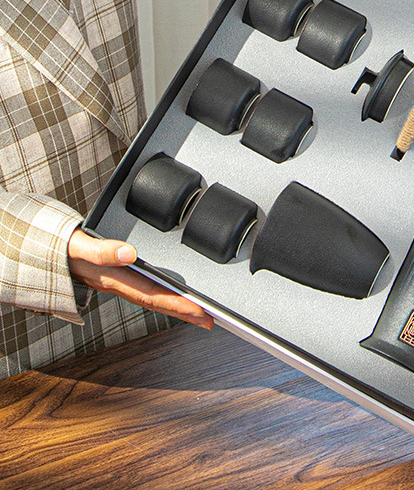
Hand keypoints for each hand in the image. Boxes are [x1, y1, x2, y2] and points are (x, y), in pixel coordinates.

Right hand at [67, 229, 213, 329]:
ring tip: (202, 312)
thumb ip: (103, 250)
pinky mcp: (123, 276)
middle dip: (186, 312)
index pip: (153, 296)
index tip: (201, 310)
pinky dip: (167, 295)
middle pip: (160, 302)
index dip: (178, 304)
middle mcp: (122, 284)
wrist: (48, 252)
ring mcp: (123, 282)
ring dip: (179, 306)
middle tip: (212, 319)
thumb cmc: (65, 250)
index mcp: (115, 280)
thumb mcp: (80, 248)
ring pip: (156, 298)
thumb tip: (130, 253)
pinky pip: (149, 289)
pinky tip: (177, 295)